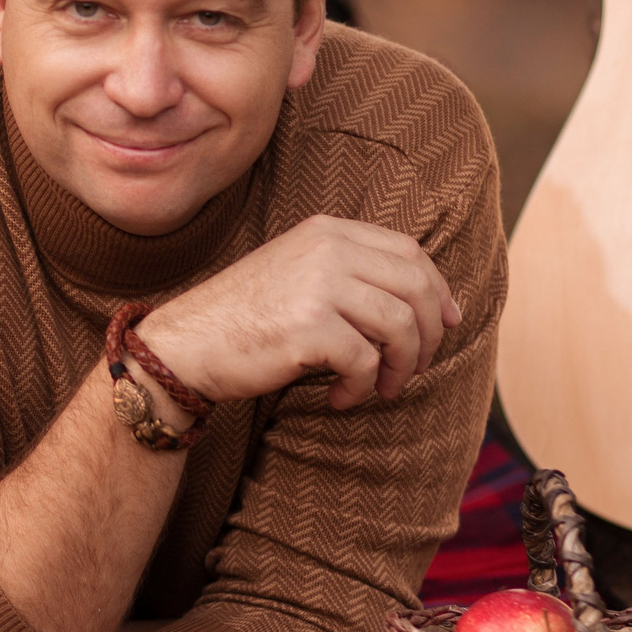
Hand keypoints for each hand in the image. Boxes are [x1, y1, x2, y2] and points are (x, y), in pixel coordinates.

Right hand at [136, 214, 458, 410]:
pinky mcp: (309, 328)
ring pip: (400, 327)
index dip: (438, 290)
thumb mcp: (298, 272)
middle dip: (428, 336)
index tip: (446, 324)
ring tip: (382, 389)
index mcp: (327, 231)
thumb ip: (348, 272)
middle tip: (414, 368)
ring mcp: (318, 286)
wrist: (185, 345)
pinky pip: (366, 362)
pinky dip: (363, 388)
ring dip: (400, 368)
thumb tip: (424, 302)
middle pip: (416, 288)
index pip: (409, 252)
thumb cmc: (244, 318)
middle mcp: (327, 249)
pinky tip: (339, 399)